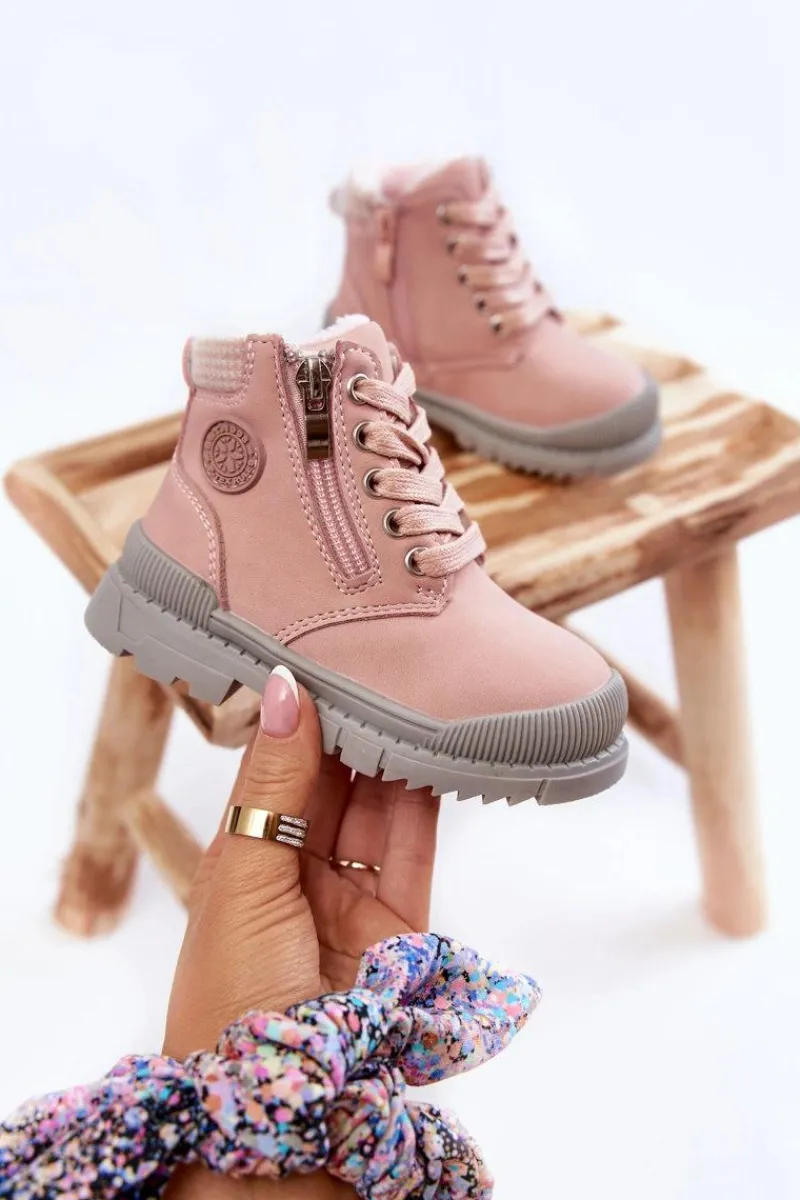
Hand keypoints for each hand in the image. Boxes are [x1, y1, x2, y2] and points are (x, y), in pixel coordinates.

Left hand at [164, 667, 438, 1197]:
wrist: (280, 1104)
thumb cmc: (230, 995)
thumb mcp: (241, 876)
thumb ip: (271, 783)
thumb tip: (280, 691)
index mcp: (245, 857)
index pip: (275, 769)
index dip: (297, 716)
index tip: (320, 654)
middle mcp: (298, 868)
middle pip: (332, 781)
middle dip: (351, 727)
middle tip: (376, 660)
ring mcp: (351, 892)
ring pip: (378, 806)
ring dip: (392, 753)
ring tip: (410, 688)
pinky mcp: (401, 919)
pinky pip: (416, 844)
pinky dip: (429, 796)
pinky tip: (435, 746)